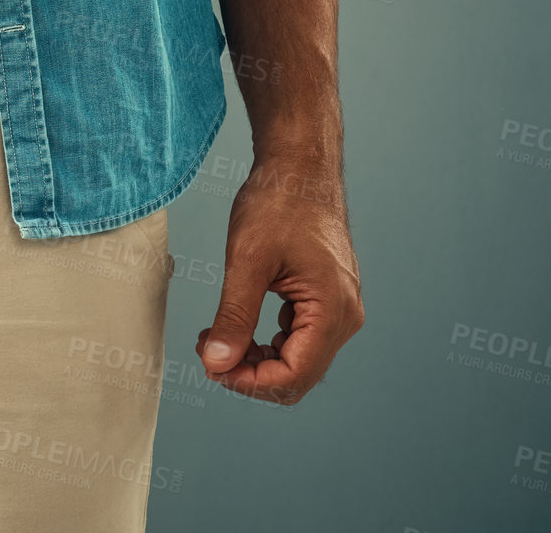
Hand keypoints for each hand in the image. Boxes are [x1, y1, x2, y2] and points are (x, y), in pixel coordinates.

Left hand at [196, 155, 363, 404]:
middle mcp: (344, 317)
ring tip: (213, 337)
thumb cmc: (279, 203)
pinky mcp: (324, 300)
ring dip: (254, 359)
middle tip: (206, 350)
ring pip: (297, 361)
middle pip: (297, 375)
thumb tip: (217, 362)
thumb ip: (234, 316)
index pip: (294, 376)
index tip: (209, 365)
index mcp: (332, 311)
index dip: (248, 381)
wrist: (298, 168)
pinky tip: (234, 324)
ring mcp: (337, 309)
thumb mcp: (247, 261)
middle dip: (249, 372)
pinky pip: (297, 339)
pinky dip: (265, 342)